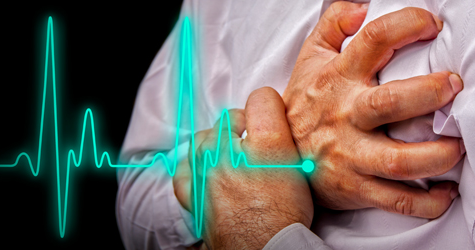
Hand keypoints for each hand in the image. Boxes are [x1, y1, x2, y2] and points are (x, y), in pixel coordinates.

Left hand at [173, 87, 312, 248]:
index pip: (258, 100)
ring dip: (217, 143)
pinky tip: (206, 169)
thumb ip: (274, 118)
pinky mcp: (194, 197)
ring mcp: (204, 174)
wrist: (266, 246)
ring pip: (203, 140)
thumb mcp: (290, 156)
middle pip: (226, 120)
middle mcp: (221, 152)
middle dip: (241, 127)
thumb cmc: (283, 208)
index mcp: (252, 140)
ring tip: (236, 158)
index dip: (269, 108)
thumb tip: (265, 101)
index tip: (274, 124)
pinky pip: (184, 170)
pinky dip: (193, 165)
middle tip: (258, 146)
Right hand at [282, 2, 463, 217]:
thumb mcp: (309, 60)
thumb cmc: (303, 106)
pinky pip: (396, 200)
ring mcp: (350, 155)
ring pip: (398, 160)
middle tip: (454, 86)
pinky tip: (446, 191)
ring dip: (436, 156)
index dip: (405, 26)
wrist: (275, 158)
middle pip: (389, 103)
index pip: (372, 41)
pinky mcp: (356, 188)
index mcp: (338, 78)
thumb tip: (359, 6)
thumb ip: (332, 25)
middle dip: (428, 93)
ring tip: (458, 146)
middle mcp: (345, 115)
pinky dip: (427, 202)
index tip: (431, 24)